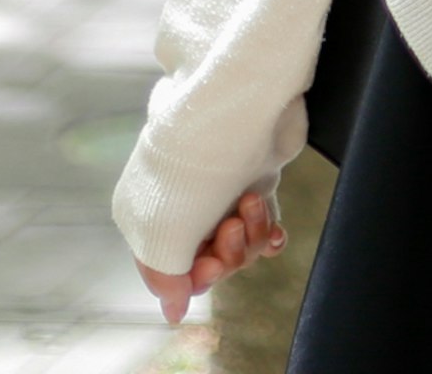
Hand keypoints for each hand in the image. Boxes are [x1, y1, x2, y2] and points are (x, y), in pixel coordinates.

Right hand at [136, 189, 283, 320]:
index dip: (201, 277)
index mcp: (157, 230)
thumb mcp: (159, 232)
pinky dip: (270, 235)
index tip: (212, 264)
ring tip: (251, 202)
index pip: (179, 277)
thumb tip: (174, 314)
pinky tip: (274, 230)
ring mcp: (222, 204)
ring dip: (253, 234)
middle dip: (229, 252)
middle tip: (231, 226)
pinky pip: (266, 230)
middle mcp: (188, 220)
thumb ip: (164, 278)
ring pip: (245, 248)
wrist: (223, 117)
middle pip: (218, 264)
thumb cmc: (185, 175)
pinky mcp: (251, 189)